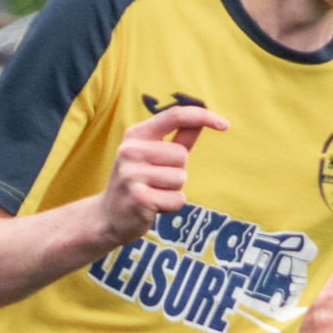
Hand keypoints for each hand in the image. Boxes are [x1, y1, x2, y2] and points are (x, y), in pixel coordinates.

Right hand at [93, 104, 229, 247]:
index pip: (175, 115)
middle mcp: (130, 151)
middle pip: (182, 155)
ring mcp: (132, 175)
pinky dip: (171, 206)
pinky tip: (152, 207)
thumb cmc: (137, 182)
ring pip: (180, 178)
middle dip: (177, 171)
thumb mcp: (153, 155)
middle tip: (156, 181)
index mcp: (136, 135)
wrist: (107, 217)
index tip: (224, 124)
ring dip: (173, 190)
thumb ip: (179, 138)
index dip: (203, 116)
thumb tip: (202, 121)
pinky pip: (177, 200)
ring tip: (153, 193)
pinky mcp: (139, 198)